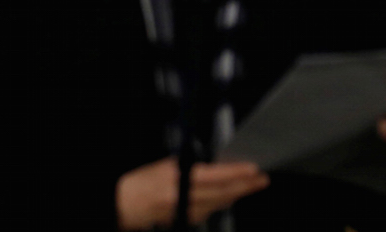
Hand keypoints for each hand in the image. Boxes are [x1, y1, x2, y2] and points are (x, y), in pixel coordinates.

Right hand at [114, 157, 267, 229]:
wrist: (123, 205)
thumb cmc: (140, 182)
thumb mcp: (163, 165)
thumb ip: (187, 166)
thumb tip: (209, 166)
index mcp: (176, 179)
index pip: (214, 176)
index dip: (235, 173)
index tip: (252, 169)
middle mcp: (182, 197)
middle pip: (222, 193)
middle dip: (245, 186)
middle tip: (261, 179)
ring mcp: (184, 212)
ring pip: (219, 204)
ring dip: (236, 194)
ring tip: (251, 185)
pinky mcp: (184, 220)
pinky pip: (209, 211)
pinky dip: (221, 202)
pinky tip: (230, 196)